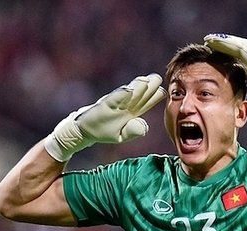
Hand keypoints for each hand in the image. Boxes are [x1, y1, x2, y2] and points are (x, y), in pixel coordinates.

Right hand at [45, 73, 166, 161]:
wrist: (84, 130)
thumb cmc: (104, 131)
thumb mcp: (120, 136)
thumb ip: (133, 132)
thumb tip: (144, 126)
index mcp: (131, 112)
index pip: (146, 102)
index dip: (154, 96)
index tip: (163, 91)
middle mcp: (124, 105)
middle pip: (138, 95)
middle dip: (147, 87)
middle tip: (157, 78)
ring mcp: (113, 103)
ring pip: (127, 94)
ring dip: (136, 87)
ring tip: (145, 80)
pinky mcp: (103, 105)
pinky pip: (113, 99)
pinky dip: (121, 95)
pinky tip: (128, 90)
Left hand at [204, 33, 246, 105]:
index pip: (238, 50)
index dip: (228, 48)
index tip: (219, 48)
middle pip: (233, 44)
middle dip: (221, 42)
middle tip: (210, 41)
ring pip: (229, 43)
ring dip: (218, 40)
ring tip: (207, 39)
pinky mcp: (246, 52)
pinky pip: (229, 46)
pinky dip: (220, 43)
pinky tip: (211, 42)